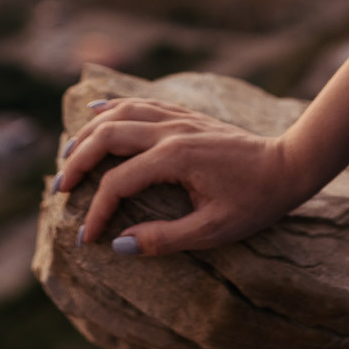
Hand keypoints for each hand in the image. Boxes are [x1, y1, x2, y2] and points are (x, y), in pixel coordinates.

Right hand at [52, 97, 312, 255]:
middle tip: (59, 189)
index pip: (118, 182)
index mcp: (174, 158)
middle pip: (107, 135)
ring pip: (120, 113)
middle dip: (77, 161)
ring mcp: (178, 118)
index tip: (87, 238)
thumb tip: (120, 245)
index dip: (97, 211)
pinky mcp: (186, 115)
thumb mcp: (213, 230)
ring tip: (68, 155)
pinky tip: (97, 112)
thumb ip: (165, 239)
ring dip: (89, 132)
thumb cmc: (255, 202)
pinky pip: (140, 103)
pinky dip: (113, 107)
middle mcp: (170, 131)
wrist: (289, 165)